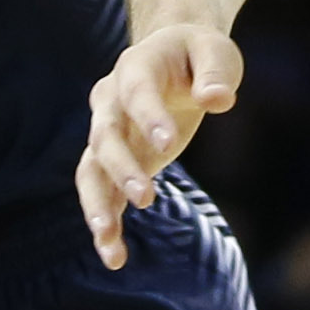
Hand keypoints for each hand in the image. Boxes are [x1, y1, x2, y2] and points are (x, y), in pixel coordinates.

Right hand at [80, 26, 242, 267]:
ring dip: (96, 204)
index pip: (137, 93)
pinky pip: (102, 194)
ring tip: (108, 240)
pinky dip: (106, 223)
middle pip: (105, 137)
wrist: (172, 55)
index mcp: (136, 68)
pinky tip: (114, 257)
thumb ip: (216, 74)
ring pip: (91, 170)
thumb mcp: (216, 52)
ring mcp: (109, 134)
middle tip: (144, 196)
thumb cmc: (198, 53)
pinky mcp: (117, 162)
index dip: (149, 117)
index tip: (168, 144)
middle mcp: (111, 102)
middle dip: (121, 168)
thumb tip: (218, 100)